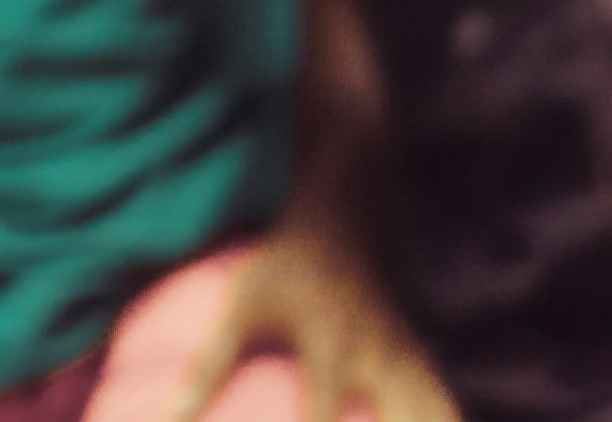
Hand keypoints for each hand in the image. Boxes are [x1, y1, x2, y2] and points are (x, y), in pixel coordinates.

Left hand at [172, 219, 464, 421]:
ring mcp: (410, 358)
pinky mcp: (424, 356)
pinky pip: (442, 401)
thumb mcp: (240, 307)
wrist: (345, 212)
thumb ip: (209, 366)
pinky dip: (442, 419)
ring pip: (442, 412)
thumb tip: (169, 417)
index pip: (324, 420)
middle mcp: (380, 360)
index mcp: (332, 352)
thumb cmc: (282, 264)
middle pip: (418, 419)